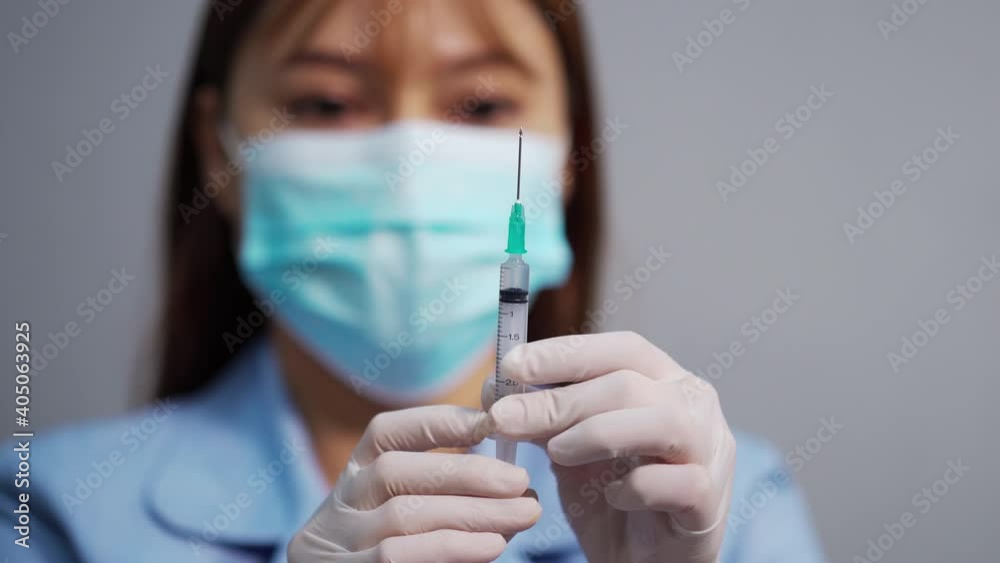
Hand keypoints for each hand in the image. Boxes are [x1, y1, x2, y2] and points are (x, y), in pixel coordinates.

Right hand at [288, 405, 540, 562]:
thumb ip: (451, 498)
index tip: (489, 423)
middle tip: (520, 480)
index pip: (384, 433)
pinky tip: (492, 544)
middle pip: (393, 470)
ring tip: (523, 513)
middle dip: (465, 471)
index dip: (436, 421)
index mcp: (355, 478)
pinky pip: (398, 555)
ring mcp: (338, 543)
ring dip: (472, 511)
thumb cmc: (406, 554)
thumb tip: (516, 488)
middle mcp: (340, 505)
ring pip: (403, 514)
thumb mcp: (415, 518)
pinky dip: (451, 547)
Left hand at [483, 331, 735, 562]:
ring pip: (661, 422)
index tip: (511, 364)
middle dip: (560, 400)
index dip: (566, 352)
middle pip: (629, 384)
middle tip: (505, 417)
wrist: (645, 562)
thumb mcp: (570, 450)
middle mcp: (694, 404)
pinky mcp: (709, 500)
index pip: (620, 348)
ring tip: (554, 453)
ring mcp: (709, 450)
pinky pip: (677, 482)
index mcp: (664, 380)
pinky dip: (636, 487)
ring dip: (596, 433)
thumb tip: (496, 389)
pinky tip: (611, 496)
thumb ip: (545, 418)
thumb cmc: (613, 495)